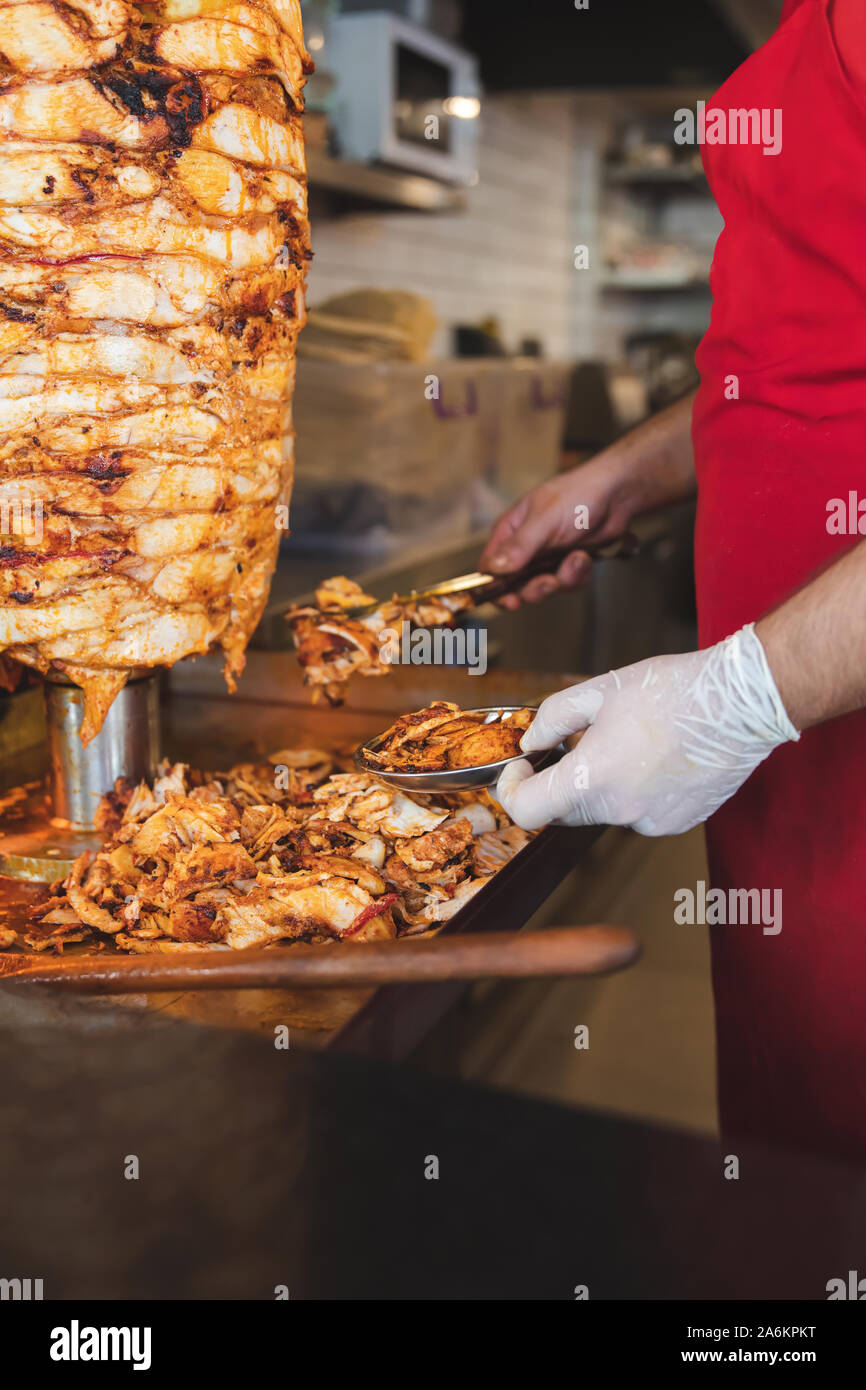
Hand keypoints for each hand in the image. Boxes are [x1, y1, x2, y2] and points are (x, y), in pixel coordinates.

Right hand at [479, 450, 634, 608]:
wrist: (617, 495)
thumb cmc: (579, 495)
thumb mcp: (546, 520)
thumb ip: (520, 546)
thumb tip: (493, 568)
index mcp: (509, 532)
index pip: (489, 568)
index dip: (495, 588)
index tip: (510, 600)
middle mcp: (524, 548)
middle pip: (515, 586)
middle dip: (536, 588)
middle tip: (550, 582)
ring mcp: (545, 559)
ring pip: (544, 588)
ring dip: (563, 579)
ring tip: (578, 558)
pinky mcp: (566, 565)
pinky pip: (566, 584)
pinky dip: (578, 575)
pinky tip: (585, 557)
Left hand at [496, 625, 799, 834]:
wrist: (741, 703)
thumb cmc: (674, 691)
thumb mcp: (599, 690)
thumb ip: (553, 718)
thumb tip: (532, 742)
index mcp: (592, 778)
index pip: (527, 812)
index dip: (513, 790)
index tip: (521, 768)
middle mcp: (620, 810)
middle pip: (565, 812)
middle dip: (559, 782)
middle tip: (573, 743)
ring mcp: (653, 822)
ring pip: (606, 809)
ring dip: (603, 783)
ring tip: (631, 741)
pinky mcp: (679, 822)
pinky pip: (641, 811)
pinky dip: (638, 790)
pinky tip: (658, 756)